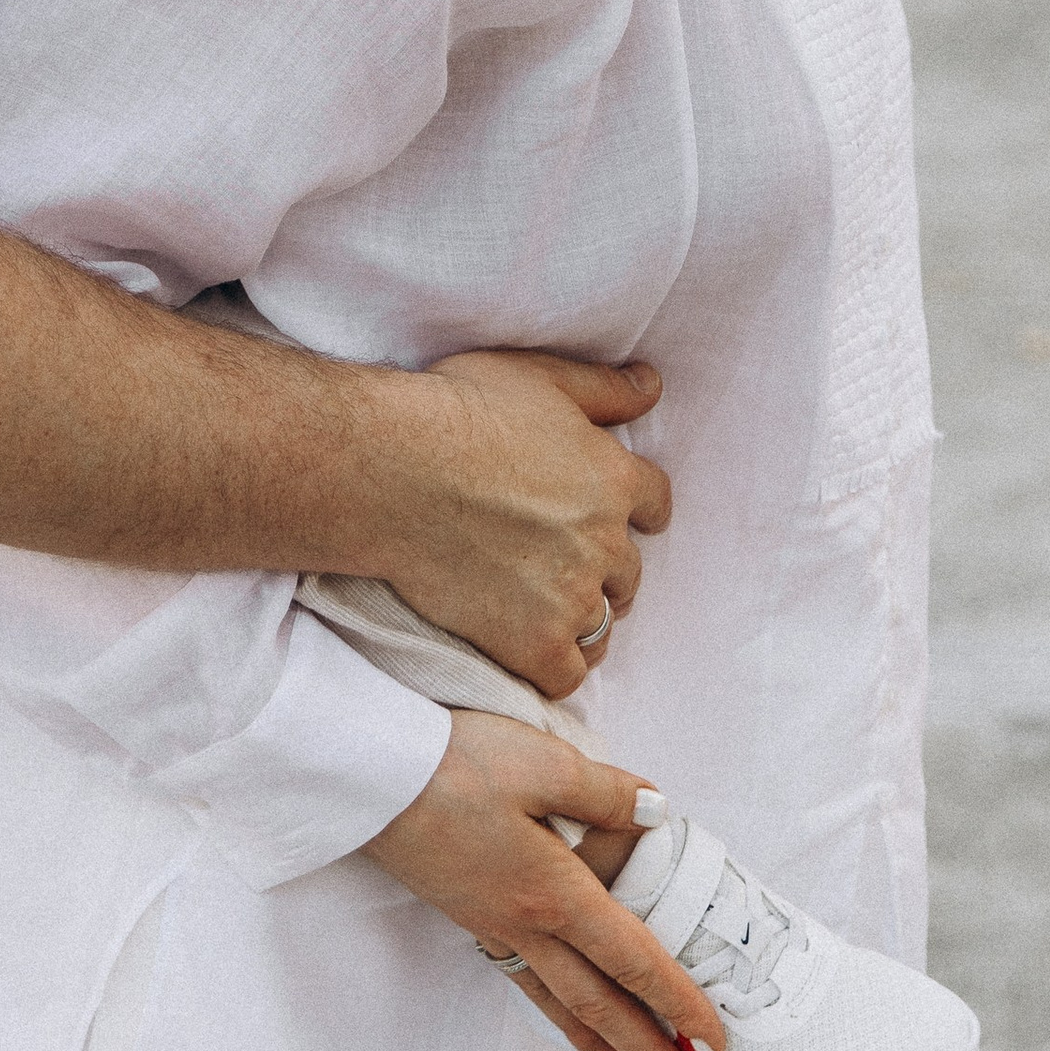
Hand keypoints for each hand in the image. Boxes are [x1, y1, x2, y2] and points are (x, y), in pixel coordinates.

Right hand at [365, 711, 721, 1050]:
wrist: (368, 776)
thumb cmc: (455, 764)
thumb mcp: (543, 762)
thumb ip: (606, 793)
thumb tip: (659, 815)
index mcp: (557, 892)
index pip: (634, 959)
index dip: (678, 1002)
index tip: (714, 1042)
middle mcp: (528, 923)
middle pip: (599, 1000)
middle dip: (647, 1047)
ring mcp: (492, 924)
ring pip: (557, 998)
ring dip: (596, 1039)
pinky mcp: (466, 912)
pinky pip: (521, 978)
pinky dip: (548, 1008)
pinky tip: (552, 1006)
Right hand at [383, 347, 669, 699]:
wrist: (395, 471)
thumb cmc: (457, 412)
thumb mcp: (537, 375)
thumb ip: (603, 389)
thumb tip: (653, 385)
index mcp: (611, 478)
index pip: (654, 503)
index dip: (636, 510)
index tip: (611, 517)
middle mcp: (603, 542)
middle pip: (628, 572)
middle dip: (603, 569)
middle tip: (558, 563)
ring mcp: (571, 598)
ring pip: (602, 626)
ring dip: (579, 619)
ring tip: (540, 610)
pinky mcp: (534, 643)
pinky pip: (567, 674)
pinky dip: (552, 666)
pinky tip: (526, 649)